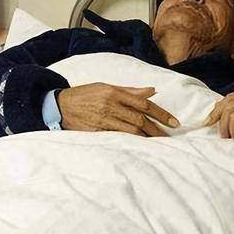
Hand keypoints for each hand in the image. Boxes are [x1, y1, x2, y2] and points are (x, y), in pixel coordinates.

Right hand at [57, 82, 179, 136]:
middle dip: (157, 129)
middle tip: (169, 137)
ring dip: (146, 138)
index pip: (143, 103)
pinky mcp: (96, 131)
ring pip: (130, 130)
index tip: (173, 122)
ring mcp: (103, 120)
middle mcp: (111, 105)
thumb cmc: (85, 94)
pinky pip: (117, 137)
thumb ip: (130, 90)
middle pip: (140, 119)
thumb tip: (152, 90)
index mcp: (115, 92)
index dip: (160, 113)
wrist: (60, 105)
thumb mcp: (106, 86)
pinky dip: (130, 142)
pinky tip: (140, 146)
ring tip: (158, 143)